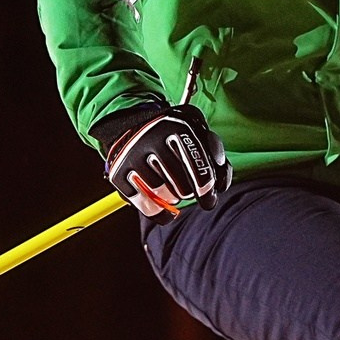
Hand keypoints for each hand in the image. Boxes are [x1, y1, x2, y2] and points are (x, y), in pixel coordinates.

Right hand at [99, 103, 230, 216]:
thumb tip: (220, 184)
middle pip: (181, 187)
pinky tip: (166, 208)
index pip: (196, 165)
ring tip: (172, 188)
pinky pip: (146, 206)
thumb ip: (214, 151)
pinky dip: (161, 214)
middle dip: (189, 192)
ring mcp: (132, 157)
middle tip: (187, 189)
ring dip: (174, 199)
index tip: (208, 198)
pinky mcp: (119, 174)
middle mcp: (151, 139)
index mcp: (175, 125)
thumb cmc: (172, 134)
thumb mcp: (196, 129)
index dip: (206, 188)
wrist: (131, 126)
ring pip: (164, 197)